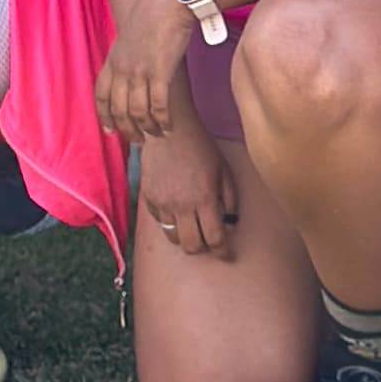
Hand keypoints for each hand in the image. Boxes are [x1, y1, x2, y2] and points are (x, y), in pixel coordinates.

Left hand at [97, 0, 196, 143]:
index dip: (104, 116)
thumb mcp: (130, 36)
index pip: (101, 95)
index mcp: (113, 59)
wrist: (170, 1)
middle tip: (138, 140)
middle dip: (128, 129)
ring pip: (138, 112)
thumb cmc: (154, 15)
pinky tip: (168, 126)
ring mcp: (139, 71)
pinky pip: (158, 107)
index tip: (110, 131)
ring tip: (157, 135)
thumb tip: (133, 74)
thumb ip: (127, 57)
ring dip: (148, 128)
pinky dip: (163, 121)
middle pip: (119, 110)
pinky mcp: (159, 73)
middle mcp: (122, 68)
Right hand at [132, 113, 234, 261]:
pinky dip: (169, 222)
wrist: (169, 129)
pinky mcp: (149, 197)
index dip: (223, 250)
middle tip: (208, 242)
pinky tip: (176, 212)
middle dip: (203, 248)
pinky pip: (159, 221)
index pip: (215, 238)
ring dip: (184, 237)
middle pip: (192, 246)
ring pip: (173, 237)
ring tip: (191, 228)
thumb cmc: (200, 146)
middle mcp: (183, 205)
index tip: (226, 253)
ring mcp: (163, 202)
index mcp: (205, 198)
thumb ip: (230, 198)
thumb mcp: (223, 169)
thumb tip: (231, 221)